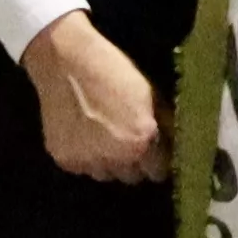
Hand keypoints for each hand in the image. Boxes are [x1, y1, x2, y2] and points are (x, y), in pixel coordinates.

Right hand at [20, 12, 163, 182]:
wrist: (65, 61)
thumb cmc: (113, 71)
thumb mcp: (149, 93)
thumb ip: (163, 124)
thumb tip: (173, 143)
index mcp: (141, 141)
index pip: (158, 172)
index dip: (156, 160)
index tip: (152, 149)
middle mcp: (117, 158)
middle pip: (132, 177)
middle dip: (132, 162)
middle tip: (125, 139)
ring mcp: (88, 161)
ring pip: (106, 174)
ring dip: (107, 162)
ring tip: (101, 136)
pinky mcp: (65, 160)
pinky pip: (81, 167)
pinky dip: (83, 156)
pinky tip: (81, 134)